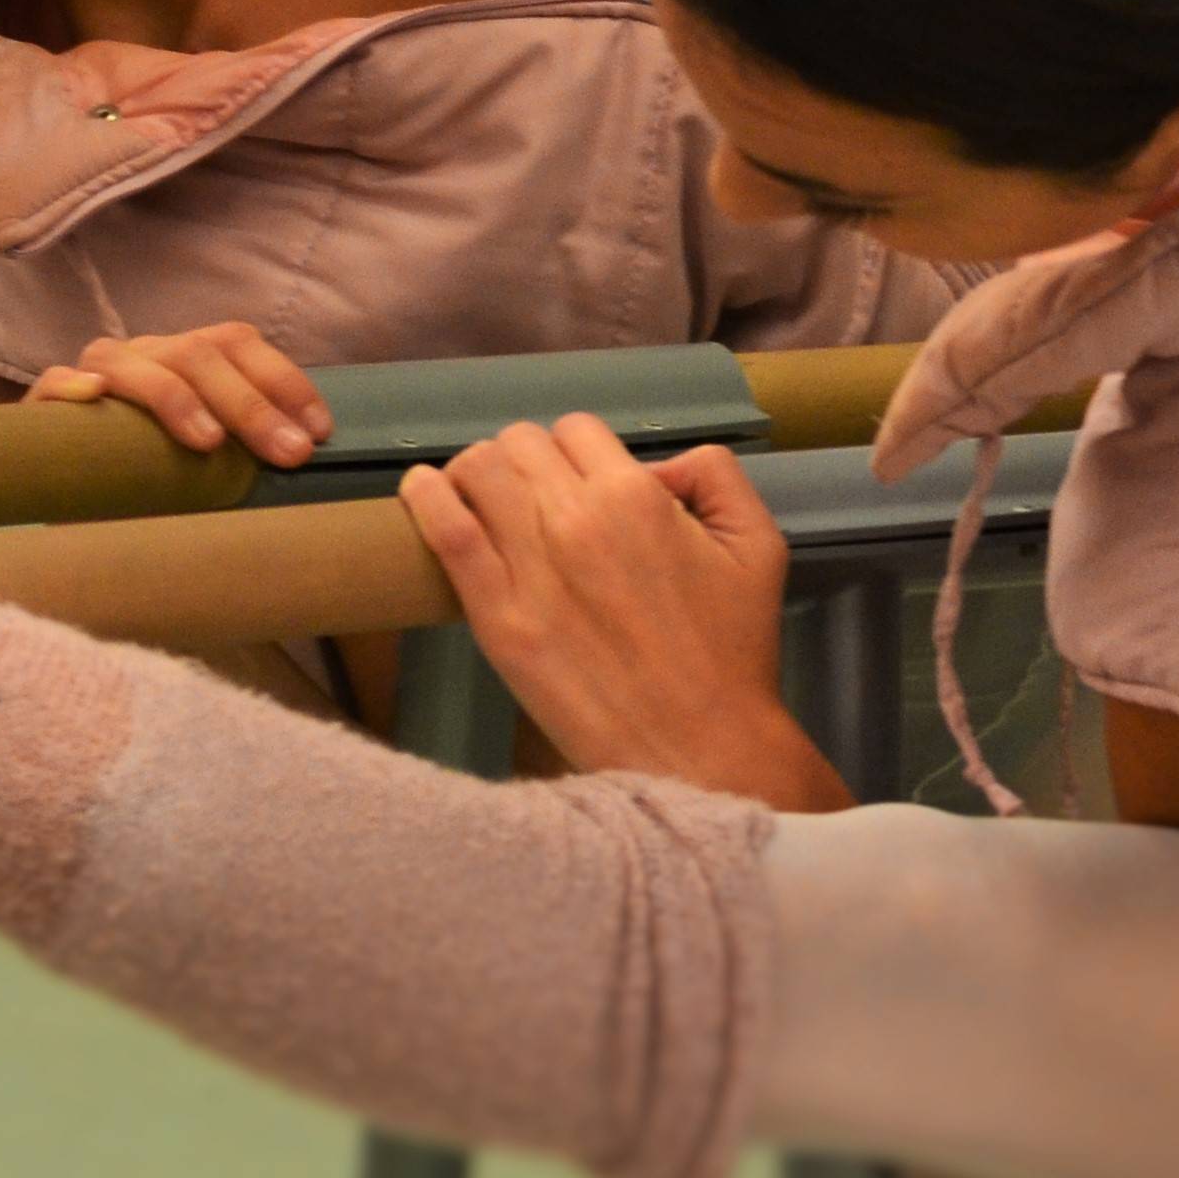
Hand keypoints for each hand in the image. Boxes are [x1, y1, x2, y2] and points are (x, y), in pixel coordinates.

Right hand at [24, 321, 329, 465]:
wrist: (71, 493)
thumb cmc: (155, 477)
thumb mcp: (208, 461)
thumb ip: (246, 451)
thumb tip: (309, 462)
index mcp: (188, 358)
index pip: (239, 344)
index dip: (283, 382)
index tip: (319, 432)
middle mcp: (145, 355)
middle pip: (198, 354)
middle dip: (250, 404)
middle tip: (288, 454)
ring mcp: (95, 374)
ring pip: (134, 365)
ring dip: (175, 397)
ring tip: (209, 442)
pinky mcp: (43, 408)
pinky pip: (51, 383)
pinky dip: (70, 386)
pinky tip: (91, 395)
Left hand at [398, 421, 839, 809]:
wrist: (698, 747)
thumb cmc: (732, 652)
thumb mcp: (757, 543)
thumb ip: (715, 475)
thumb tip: (655, 466)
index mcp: (635, 496)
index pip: (577, 430)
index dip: (579, 451)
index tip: (579, 482)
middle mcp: (575, 520)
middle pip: (520, 444)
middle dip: (528, 460)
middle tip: (536, 498)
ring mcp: (529, 568)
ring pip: (477, 472)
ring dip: (478, 473)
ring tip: (485, 498)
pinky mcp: (496, 617)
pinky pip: (445, 531)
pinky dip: (425, 497)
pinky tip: (421, 490)